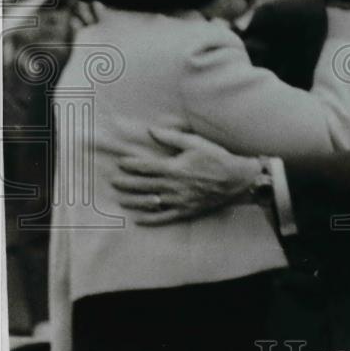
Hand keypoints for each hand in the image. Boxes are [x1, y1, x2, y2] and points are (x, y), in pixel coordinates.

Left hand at [112, 127, 260, 225]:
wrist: (237, 179)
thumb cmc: (216, 158)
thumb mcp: (195, 143)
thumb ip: (172, 137)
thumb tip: (151, 130)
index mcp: (174, 168)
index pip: (145, 167)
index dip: (130, 165)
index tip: (120, 163)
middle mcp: (173, 186)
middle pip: (143, 185)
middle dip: (126, 183)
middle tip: (113, 182)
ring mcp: (178, 201)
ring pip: (150, 203)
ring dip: (133, 201)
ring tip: (120, 200)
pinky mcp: (186, 211)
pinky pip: (164, 218)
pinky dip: (149, 219)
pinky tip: (138, 220)